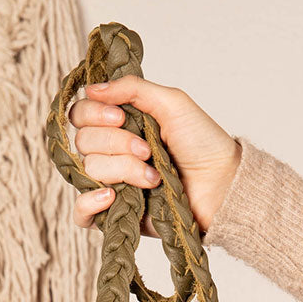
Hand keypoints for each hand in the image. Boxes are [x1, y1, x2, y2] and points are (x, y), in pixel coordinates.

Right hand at [68, 77, 239, 236]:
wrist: (221, 186)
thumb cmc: (202, 143)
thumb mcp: (172, 102)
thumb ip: (132, 88)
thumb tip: (93, 88)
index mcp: (120, 123)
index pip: (81, 115)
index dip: (94, 113)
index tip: (120, 116)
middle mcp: (111, 152)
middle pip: (83, 142)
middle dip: (116, 143)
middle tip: (147, 149)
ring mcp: (113, 182)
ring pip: (90, 171)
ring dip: (123, 170)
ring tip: (153, 177)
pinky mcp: (116, 213)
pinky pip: (82, 213)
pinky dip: (89, 203)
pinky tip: (111, 196)